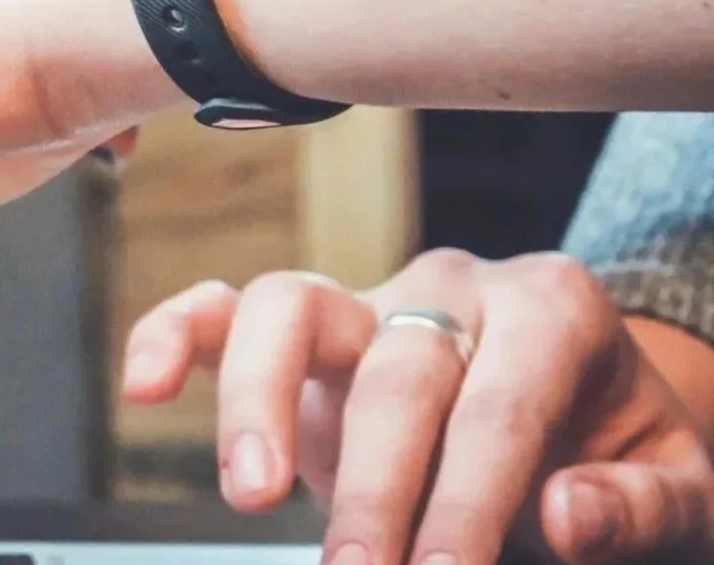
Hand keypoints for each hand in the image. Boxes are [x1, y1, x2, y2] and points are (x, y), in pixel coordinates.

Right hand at [124, 250, 713, 564]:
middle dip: (376, 487)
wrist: (594, 415)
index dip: (471, 498)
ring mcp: (368, 302)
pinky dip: (175, 334)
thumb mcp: (685, 486)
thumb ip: (638, 504)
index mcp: (551, 308)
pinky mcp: (306, 334)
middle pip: (398, 372)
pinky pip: (223, 309)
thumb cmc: (628, 451)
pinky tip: (143, 386)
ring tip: (252, 493)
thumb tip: (564, 514)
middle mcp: (450, 288)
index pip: (500, 403)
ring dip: (260, 401)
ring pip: (291, 307)